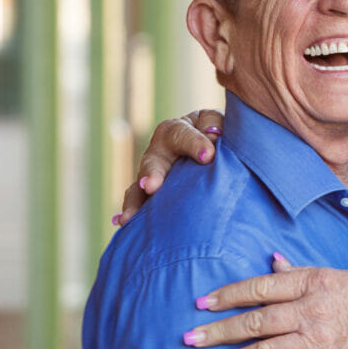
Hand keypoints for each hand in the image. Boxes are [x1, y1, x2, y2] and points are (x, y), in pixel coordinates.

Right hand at [116, 109, 224, 224]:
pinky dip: (131, 210)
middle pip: (153, 160)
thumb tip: (213, 137)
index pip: (183, 133)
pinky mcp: (152, 191)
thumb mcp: (224, 127)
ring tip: (131, 214)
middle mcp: (161, 149)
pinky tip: (123, 221)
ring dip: (136, 198)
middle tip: (151, 186)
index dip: (194, 143)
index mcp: (181, 129)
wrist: (220, 154)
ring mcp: (154, 171)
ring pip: (141, 183)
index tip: (208, 157)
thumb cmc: (224, 137)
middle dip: (152, 173)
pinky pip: (138, 200)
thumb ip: (219, 129)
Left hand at [182, 267, 347, 348]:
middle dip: (218, 331)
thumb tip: (273, 259)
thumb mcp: (340, 276)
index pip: (262, 286)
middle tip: (189, 338)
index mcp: (315, 282)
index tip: (204, 302)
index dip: (230, 295)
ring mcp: (316, 343)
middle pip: (255, 321)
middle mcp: (312, 311)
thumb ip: (302, 272)